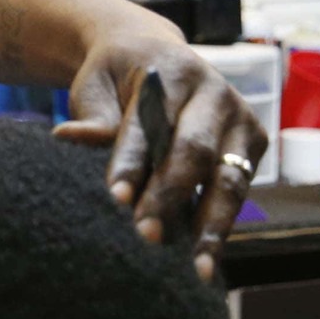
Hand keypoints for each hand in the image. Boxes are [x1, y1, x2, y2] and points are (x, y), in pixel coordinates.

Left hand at [55, 30, 268, 280]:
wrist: (154, 53)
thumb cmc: (116, 76)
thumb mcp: (95, 84)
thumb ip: (91, 115)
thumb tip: (66, 136)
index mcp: (171, 71)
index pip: (150, 124)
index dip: (133, 162)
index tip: (116, 198)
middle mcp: (214, 93)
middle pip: (196, 151)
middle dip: (171, 196)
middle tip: (147, 235)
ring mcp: (240, 118)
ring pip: (229, 177)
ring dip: (212, 223)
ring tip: (198, 265)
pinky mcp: (253, 142)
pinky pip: (239, 188)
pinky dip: (223, 223)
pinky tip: (208, 257)